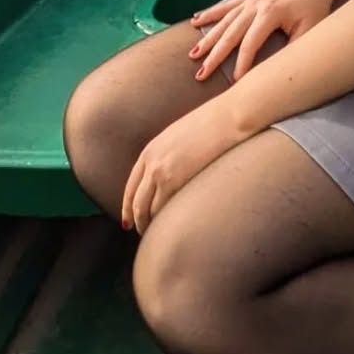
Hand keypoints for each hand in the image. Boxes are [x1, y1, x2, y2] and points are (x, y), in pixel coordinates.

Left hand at [122, 105, 242, 233]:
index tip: (128, 221)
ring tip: (156, 235)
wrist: (226, 117)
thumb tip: (174, 173)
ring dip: (148, 224)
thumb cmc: (213, 125)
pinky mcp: (173, 179)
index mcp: (151, 150)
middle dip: (136, 220)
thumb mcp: (181, 137)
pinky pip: (161, 208)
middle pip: (135, 201)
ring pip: (145, 209)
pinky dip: (161, 221)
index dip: (127, 206)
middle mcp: (151, 161)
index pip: (131, 186)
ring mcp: (160, 171)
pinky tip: (168, 228)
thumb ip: (170, 156)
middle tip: (142, 233)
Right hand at [190, 0, 338, 83]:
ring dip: (208, 38)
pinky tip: (195, 21)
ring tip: (193, 54)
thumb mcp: (310, 28)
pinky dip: (210, 13)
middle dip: (215, 55)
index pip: (251, 43)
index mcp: (270, 14)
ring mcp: (249, 0)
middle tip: (200, 74)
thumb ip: (293, 48)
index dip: (242, 63)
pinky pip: (226, 6)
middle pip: (231, 33)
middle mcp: (255, 6)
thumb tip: (278, 71)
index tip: (234, 81)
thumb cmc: (314, 5)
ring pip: (224, 21)